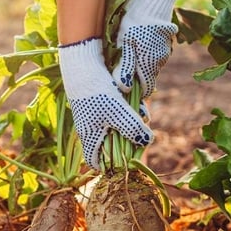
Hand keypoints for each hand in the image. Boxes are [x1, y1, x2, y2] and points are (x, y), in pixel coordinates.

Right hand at [58, 37, 152, 168]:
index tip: (125, 164)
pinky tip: (138, 103)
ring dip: (131, 124)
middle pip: (109, 145)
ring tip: (143, 115)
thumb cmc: (97, 92)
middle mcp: (90, 128)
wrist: (83, 63)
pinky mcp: (98, 101)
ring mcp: (94, 115)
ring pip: (116, 127)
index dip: (108, 167)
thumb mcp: (118, 112)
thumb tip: (147, 142)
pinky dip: (127, 111)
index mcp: (89, 137)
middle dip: (128, 141)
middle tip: (142, 136)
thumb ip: (133, 129)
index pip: (95, 161)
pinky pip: (116, 113)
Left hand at [112, 0, 181, 96]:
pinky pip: (154, 53)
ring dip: (139, 64)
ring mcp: (164, 51)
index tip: (124, 89)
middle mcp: (159, 61)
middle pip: (147, 78)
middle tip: (119, 70)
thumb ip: (124, 67)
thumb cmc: (134, 22)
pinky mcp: (165, 41)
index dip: (135, 92)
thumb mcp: (124, 44)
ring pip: (151, 65)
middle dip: (135, 78)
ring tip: (126, 53)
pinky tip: (136, 43)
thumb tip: (124, 88)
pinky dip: (145, 53)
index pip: (146, 90)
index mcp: (149, 65)